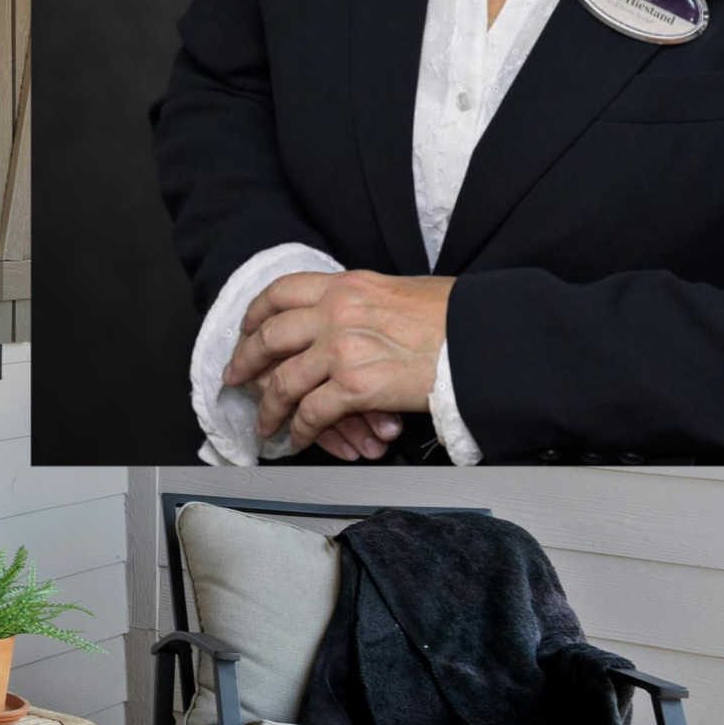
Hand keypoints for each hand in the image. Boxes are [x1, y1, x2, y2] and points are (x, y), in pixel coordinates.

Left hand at [223, 271, 451, 461]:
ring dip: (268, 408)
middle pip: (269, 337)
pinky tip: (297, 439)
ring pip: (282, 381)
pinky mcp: (355, 387)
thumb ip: (366, 303)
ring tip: (265, 423)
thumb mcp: (403, 291)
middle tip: (237, 376)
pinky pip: (310, 413)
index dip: (256, 314)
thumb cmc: (458, 317)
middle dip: (246, 360)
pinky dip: (299, 431)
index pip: (283, 292)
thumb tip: (353, 316)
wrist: (486, 338)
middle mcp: (337, 312)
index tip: (248, 329)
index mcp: (347, 285)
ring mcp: (342, 349)